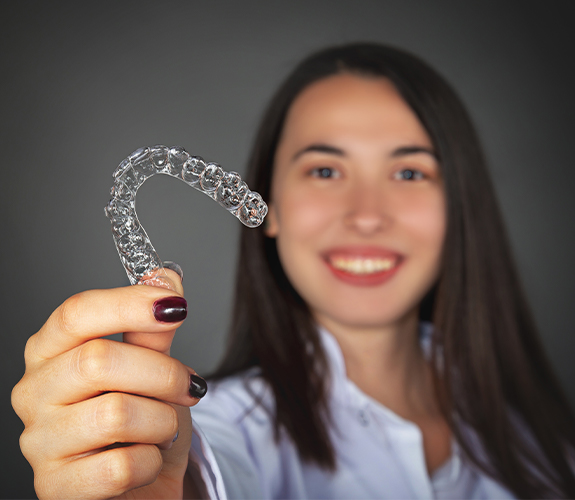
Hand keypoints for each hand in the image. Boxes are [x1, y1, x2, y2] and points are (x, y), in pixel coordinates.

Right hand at [11, 270, 203, 498]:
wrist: (142, 486)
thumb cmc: (143, 422)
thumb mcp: (152, 369)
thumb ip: (153, 327)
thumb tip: (165, 277)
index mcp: (51, 352)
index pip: (76, 312)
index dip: (129, 303)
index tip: (176, 304)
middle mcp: (35, 392)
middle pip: (99, 359)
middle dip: (162, 373)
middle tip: (190, 385)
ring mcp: (39, 442)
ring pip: (115, 414)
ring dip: (162, 419)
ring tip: (164, 426)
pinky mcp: (56, 488)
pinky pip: (120, 466)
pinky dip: (152, 460)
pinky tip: (146, 459)